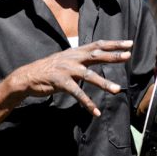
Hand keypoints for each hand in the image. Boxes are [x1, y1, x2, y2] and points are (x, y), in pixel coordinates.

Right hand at [11, 40, 132, 116]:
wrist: (28, 76)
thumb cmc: (49, 69)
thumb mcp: (66, 58)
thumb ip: (80, 57)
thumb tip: (96, 55)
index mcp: (75, 51)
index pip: (98, 44)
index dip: (113, 44)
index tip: (129, 43)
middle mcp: (73, 57)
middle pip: (96, 55)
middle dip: (113, 55)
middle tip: (128, 55)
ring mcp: (67, 69)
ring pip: (89, 75)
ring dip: (103, 83)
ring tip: (117, 89)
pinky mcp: (60, 82)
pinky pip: (77, 93)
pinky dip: (87, 103)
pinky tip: (95, 111)